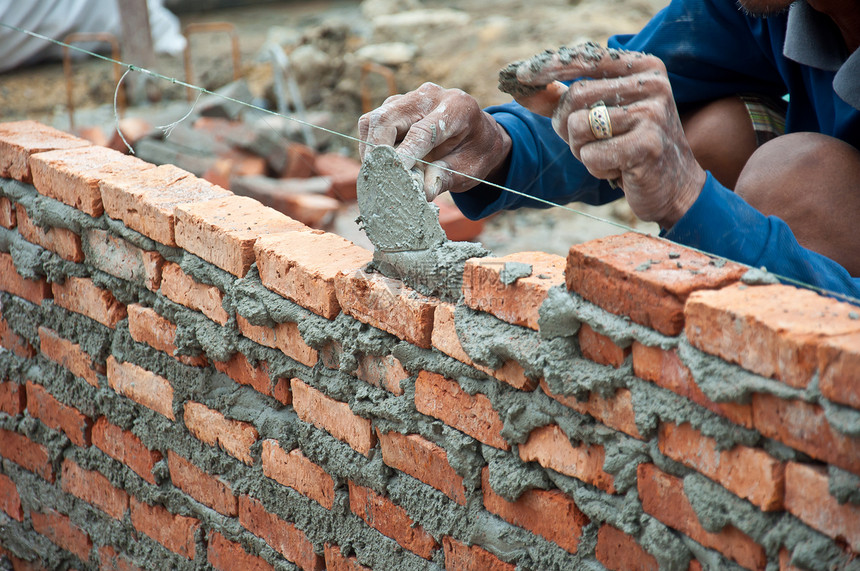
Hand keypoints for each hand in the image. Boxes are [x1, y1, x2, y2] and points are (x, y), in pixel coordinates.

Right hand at [358, 82, 511, 199]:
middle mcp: (430, 96)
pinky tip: (378, 166)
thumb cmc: (475, 153)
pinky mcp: (395, 107)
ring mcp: (409, 99)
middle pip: (388, 118)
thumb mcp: (469, 169)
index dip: (406, 154)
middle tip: (377, 178)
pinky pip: (372, 124)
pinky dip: (370, 147)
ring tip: (376, 174)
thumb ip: (446, 177)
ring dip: (370, 150)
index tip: (396, 176)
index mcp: (457, 108)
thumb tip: (422, 193)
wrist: (479, 136)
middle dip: (377, 150)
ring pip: (374, 119)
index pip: (423, 131)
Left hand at [511, 45, 705, 228]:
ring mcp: (652, 113)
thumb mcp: (600, 116)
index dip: (550, 67)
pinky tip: (620, 170)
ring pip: (578, 127)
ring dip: (582, 151)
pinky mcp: (648, 145)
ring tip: (609, 155)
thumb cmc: (629, 148)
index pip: (585, 58)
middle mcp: (651, 83)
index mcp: (641, 67)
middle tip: (589, 144)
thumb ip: (563, 98)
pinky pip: (591, 156)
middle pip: (574, 96)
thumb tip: (522, 86)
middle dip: (567, 127)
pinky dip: (596, 169)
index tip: (520, 76)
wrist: (673, 186)